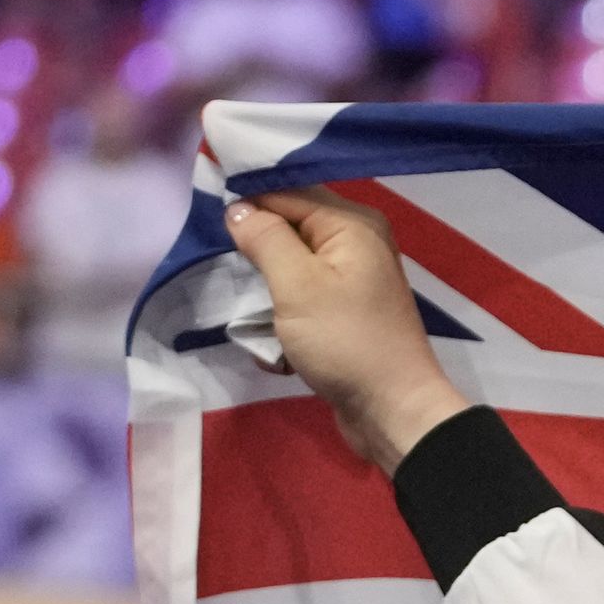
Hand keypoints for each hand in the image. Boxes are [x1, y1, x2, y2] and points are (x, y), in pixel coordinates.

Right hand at [223, 187, 473, 474]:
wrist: (393, 412)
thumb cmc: (346, 341)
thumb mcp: (297, 283)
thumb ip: (265, 237)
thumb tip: (238, 208)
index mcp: (351, 222)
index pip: (285, 191)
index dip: (246, 203)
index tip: (210, 222)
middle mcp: (358, 241)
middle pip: (287, 227)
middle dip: (257, 252)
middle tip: (239, 277)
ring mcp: (353, 279)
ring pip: (289, 267)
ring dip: (268, 293)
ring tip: (263, 318)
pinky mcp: (346, 312)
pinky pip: (302, 300)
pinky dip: (285, 319)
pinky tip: (281, 347)